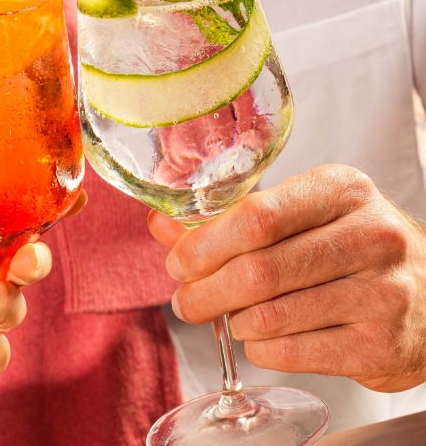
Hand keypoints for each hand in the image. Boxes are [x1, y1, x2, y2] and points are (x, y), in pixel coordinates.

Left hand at [148, 165, 425, 392]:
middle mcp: (370, 236)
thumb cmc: (348, 248)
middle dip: (205, 291)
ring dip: (232, 321)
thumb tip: (162, 227)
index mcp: (342, 190)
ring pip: (271, 316)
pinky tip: (260, 338)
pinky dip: (260, 349)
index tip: (178, 263)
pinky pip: (292, 353)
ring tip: (227, 316)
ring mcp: (382, 292)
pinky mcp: (381, 343)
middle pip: (258, 270)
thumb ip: (228, 220)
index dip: (204, 244)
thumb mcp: (300, 217)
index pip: (257, 216)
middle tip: (186, 301)